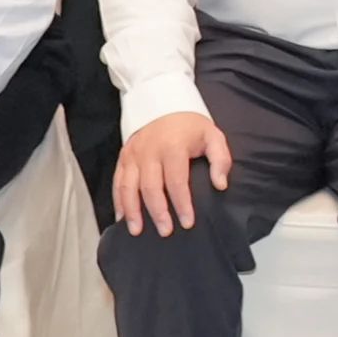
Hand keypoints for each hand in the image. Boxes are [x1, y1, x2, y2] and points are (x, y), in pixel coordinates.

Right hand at [111, 109, 226, 233]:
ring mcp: (133, 154)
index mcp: (172, 146)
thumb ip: (220, 160)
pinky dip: (118, 201)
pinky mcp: (123, 157)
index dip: (182, 204)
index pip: (176, 180)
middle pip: (150, 187)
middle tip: (165, 231)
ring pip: (128, 186)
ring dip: (132, 211)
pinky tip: (122, 217)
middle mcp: (149, 150)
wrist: (164, 105)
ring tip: (137, 231)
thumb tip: (220, 184)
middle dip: (157, 212)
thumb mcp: (212, 136)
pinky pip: (117, 182)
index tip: (187, 222)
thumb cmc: (190, 127)